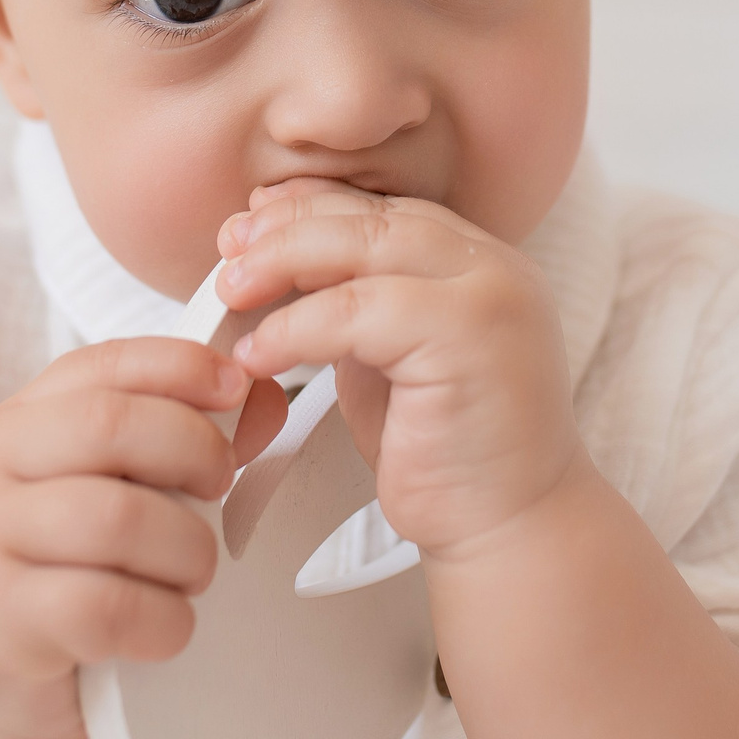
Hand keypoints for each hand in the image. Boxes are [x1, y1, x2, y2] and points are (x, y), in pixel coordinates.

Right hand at [0, 338, 288, 738]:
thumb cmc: (54, 574)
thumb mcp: (105, 492)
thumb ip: (178, 440)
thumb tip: (264, 396)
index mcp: (21, 421)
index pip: (104, 364)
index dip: (182, 365)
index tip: (237, 390)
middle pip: (111, 425)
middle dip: (194, 451)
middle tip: (222, 493)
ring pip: (116, 518)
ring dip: (186, 550)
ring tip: (191, 575)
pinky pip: (104, 606)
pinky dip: (161, 621)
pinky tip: (164, 630)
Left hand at [214, 182, 585, 561]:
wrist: (510, 529)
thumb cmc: (448, 455)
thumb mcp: (390, 360)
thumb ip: (355, 306)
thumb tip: (277, 260)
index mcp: (479, 264)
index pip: (384, 210)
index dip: (310, 208)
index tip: (249, 224)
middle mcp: (494, 268)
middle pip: (373, 217)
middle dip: (288, 227)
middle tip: (228, 250)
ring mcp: (490, 296)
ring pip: (365, 246)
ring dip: (283, 262)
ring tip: (230, 292)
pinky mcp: (469, 337)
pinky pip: (359, 311)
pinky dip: (295, 327)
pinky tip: (258, 353)